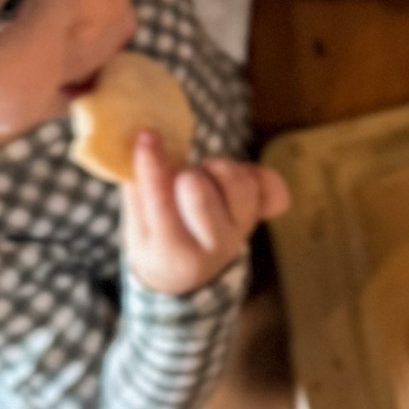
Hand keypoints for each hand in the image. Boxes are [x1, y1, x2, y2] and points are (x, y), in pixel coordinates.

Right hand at [121, 133, 289, 296]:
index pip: (163, 206)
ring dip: (220, 169)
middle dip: (188, 175)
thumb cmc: (154, 240)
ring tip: (201, 173)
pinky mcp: (258, 217)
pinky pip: (271, 189)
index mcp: (175, 255)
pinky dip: (253, 172)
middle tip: (180, 177)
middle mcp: (214, 247)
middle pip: (206, 197)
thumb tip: (146, 141)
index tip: (147, 137)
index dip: (154, 167)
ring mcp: (240, 232)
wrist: (186, 271)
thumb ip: (140, 190)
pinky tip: (228, 172)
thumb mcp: (137, 226)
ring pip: (242, 186)